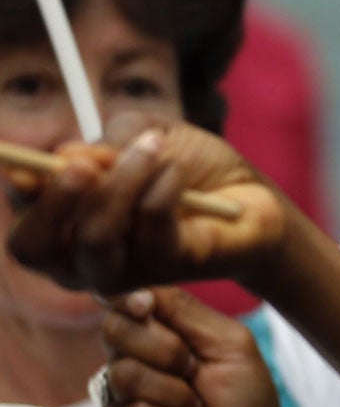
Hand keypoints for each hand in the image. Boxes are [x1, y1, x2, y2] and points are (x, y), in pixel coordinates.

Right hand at [6, 115, 285, 295]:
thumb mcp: (141, 134)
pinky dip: (162, 186)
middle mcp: (81, 260)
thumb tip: (71, 156)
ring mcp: (123, 272)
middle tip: (85, 162)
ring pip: (95, 237)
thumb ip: (106, 142)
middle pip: (33, 247)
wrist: (250, 195)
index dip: (19, 191)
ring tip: (152, 149)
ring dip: (121, 182)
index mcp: (62, 229)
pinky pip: (151, 225)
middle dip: (55, 199)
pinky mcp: (167, 269)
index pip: (21, 221)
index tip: (29, 159)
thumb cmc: (187, 167)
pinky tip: (178, 171)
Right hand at [98, 285, 292, 406]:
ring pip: (124, 374)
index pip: (123, 306)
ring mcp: (120, 401)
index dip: (132, 303)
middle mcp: (133, 365)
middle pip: (115, 332)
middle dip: (167, 350)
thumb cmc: (247, 402)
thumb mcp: (230, 343)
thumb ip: (184, 310)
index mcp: (158, 338)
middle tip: (196, 373)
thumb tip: (134, 289)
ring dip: (177, 395)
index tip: (146, 307)